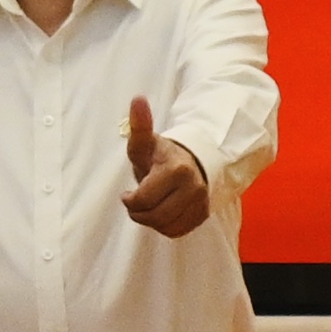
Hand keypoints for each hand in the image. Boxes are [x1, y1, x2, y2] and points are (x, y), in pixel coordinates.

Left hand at [120, 97, 211, 237]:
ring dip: (152, 220)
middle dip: (139, 212)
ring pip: (166, 227)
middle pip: (154, 216)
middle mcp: (193, 188)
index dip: (130, 200)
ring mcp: (201, 203)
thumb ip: (140, 125)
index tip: (127, 193)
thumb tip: (137, 99)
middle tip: (136, 202)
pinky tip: (162, 212)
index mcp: (177, 170)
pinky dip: (165, 226)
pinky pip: (178, 231)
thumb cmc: (162, 154)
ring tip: (149, 206)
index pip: (143, 200)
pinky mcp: (203, 215)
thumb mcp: (145, 142)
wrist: (192, 161)